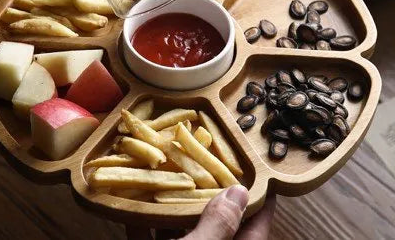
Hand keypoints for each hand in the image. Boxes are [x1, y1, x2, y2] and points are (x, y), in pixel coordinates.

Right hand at [126, 186, 275, 239]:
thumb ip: (218, 228)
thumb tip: (240, 192)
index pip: (256, 230)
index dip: (259, 199)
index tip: (257, 171)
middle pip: (218, 226)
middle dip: (211, 195)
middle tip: (205, 162)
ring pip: (185, 233)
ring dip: (176, 207)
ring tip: (172, 173)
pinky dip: (146, 225)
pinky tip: (135, 204)